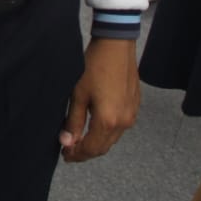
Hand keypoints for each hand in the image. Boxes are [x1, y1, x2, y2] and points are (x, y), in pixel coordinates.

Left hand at [59, 38, 139, 162]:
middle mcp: (124, 122)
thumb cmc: (94, 66)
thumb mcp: (77, 94)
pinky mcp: (134, 106)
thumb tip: (67, 142)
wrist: (116, 46)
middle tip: (70, 150)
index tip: (65, 155)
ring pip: (112, 138)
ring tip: (79, 139)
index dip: (77, 155)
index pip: (91, 148)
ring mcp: (131, 114)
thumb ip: (73, 121)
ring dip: (96, 142)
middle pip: (103, 147)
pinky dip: (106, 132)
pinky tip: (95, 126)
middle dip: (86, 151)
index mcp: (108, 121)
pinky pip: (120, 127)